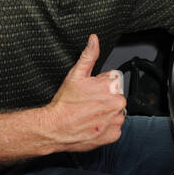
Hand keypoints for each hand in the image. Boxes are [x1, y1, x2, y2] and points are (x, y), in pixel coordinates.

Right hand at [40, 34, 126, 151]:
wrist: (55, 128)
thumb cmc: (65, 103)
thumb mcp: (76, 74)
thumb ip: (88, 55)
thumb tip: (94, 40)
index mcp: (112, 87)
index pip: (114, 82)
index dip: (101, 85)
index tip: (91, 91)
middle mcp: (118, 104)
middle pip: (116, 97)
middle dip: (104, 99)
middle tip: (88, 103)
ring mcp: (116, 121)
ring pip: (116, 113)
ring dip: (106, 113)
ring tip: (89, 114)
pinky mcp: (113, 135)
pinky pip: (114, 128)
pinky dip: (105, 127)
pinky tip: (93, 124)